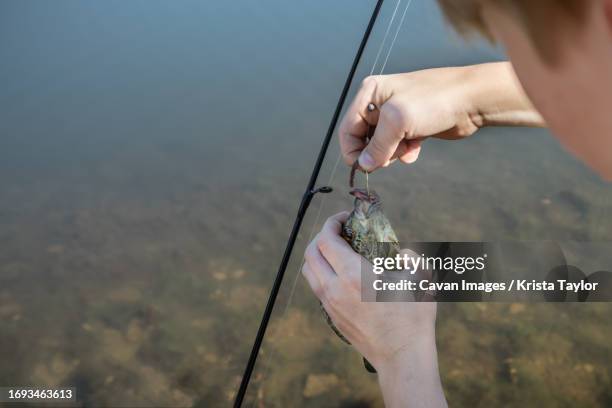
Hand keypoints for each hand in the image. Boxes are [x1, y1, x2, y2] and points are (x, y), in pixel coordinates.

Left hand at [302, 212, 445, 406]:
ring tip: (338, 251)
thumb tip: (402, 252)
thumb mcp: (419, 279)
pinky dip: (322, 273)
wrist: (401, 358)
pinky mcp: (331, 317)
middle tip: (341, 232)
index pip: (326, 240)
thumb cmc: (413, 318)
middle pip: (311, 253)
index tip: (344, 217)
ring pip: (309, 272)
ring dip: (318, 255)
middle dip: (322, 236)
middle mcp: (334, 288)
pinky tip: (343, 274)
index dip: (331, 223)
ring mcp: (329, 304)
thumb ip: (411, 257)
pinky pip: (317, 288)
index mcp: (352, 274)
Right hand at [339, 62, 542, 171]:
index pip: (347, 129)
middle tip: (391, 156)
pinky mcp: (411, 127)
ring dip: (392, 154)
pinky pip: (397, 147)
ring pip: (380, 146)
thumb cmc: (433, 101)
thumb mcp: (398, 122)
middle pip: (363, 140)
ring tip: (408, 147)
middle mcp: (379, 103)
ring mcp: (396, 116)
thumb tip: (363, 166)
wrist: (472, 101)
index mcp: (370, 94)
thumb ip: (377, 146)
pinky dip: (403, 153)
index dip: (353, 151)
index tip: (364, 168)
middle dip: (376, 153)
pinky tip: (415, 150)